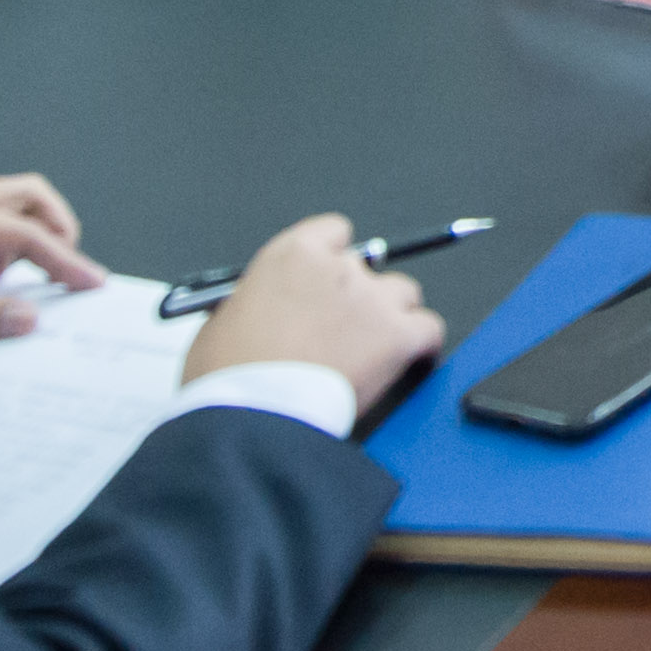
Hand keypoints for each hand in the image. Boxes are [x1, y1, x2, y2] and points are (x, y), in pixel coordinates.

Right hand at [186, 211, 444, 408]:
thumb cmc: (227, 378)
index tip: (326, 282)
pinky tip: (408, 358)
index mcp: (291, 256)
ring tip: (369, 350)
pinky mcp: (397, 336)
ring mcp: (372, 301)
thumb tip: (263, 309)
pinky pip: (428, 328)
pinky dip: (421, 344)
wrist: (254, 417)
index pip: (333, 233)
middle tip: (340, 330)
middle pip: (368, 267)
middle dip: (356, 295)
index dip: (331, 260)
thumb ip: (252, 302)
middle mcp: (338, 268)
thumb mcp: (221, 322)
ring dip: (390, 316)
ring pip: (403, 293)